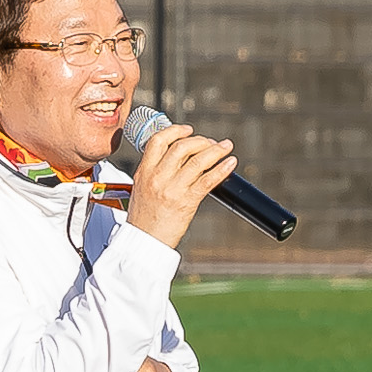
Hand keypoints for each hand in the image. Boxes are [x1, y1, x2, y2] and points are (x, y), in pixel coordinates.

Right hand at [127, 123, 236, 247]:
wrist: (144, 241)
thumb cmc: (144, 218)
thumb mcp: (141, 189)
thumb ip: (155, 172)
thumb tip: (177, 158)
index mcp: (144, 172)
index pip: (158, 141)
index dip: (176, 130)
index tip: (189, 130)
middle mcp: (157, 177)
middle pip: (182, 147)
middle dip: (201, 141)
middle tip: (212, 143)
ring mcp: (172, 189)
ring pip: (198, 161)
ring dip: (216, 151)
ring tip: (226, 147)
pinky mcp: (186, 201)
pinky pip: (207, 180)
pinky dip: (221, 169)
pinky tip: (230, 164)